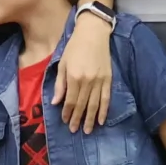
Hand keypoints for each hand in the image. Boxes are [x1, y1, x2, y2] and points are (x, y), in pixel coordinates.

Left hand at [55, 10, 115, 133]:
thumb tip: (56, 102)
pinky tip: (102, 120)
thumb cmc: (74, 47)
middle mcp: (87, 81)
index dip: (67, 112)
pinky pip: (106, 98)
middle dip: (78, 119)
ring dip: (90, 119)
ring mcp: (100, 81)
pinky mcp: (109, 79)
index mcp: (74, 77)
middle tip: (75, 131)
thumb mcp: (62, 63)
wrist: (93, 34)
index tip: (65, 122)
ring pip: (95, 104)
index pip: (70, 100)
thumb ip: (60, 84)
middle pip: (82, 105)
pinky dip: (104, 110)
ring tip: (87, 131)